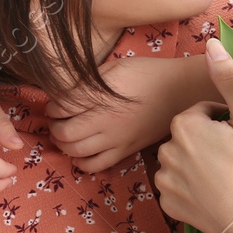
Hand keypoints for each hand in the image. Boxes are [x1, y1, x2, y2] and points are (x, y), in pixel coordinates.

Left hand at [48, 58, 209, 173]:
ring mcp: (116, 139)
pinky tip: (80, 154)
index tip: (54, 104)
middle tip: (56, 121)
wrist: (180, 91)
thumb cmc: (147, 73)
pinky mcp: (126, 151)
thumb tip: (64, 92)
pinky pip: (97, 165)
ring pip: (76, 151)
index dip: (52, 107)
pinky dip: (81, 163)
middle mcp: (105, 120)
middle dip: (54, 127)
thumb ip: (88, 81)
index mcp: (101, 96)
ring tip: (65, 136)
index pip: (61, 107)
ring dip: (63, 145)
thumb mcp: (114, 67)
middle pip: (64, 132)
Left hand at [154, 41, 232, 232]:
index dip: (224, 122)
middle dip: (209, 142)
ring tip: (227, 178)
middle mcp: (165, 151)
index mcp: (184, 126)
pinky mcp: (169, 206)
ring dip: (198, 164)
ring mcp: (164, 182)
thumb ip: (229, 79)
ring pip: (181, 161)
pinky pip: (177, 187)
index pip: (202, 113)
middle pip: (190, 136)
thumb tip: (211, 43)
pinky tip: (214, 195)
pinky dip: (192, 189)